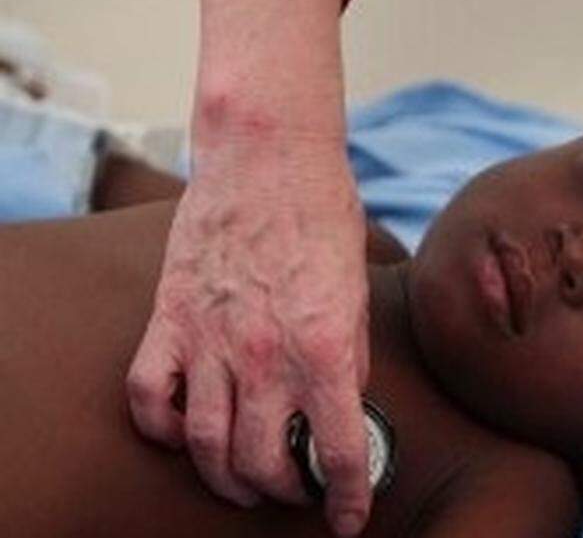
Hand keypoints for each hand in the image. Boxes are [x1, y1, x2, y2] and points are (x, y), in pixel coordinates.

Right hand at [127, 130, 372, 535]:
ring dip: (226, 479)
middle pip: (263, 464)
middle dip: (286, 493)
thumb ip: (351, 356)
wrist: (269, 156)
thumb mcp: (358, 292)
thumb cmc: (324, 215)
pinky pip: (148, 397)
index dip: (348, 498)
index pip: (337, 452)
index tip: (350, 518)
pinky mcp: (169, 320)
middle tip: (299, 490)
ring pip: (205, 445)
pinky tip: (185, 433)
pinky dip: (163, 429)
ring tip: (244, 484)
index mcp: (325, 349)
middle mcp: (265, 355)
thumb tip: (341, 404)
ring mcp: (209, 340)